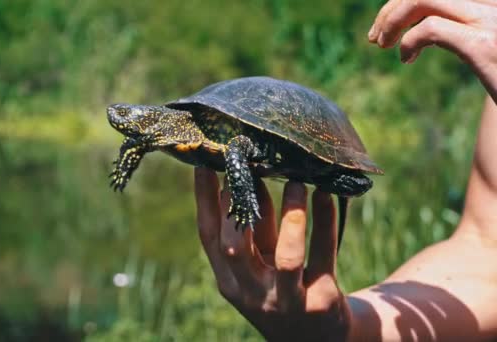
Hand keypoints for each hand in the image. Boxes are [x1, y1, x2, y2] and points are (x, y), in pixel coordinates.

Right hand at [194, 167, 350, 340]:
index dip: (204, 200)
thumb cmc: (282, 289)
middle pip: (235, 249)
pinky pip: (324, 257)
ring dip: (291, 216)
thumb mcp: (261, 265)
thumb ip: (254, 230)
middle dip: (239, 207)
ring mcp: (288, 301)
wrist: (317, 340)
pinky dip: (324, 222)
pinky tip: (326, 195)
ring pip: (287, 258)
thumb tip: (247, 177)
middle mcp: (253, 294)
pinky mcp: (322, 302)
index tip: (204, 164)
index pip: (208, 237)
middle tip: (250, 168)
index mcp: (230, 282)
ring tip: (297, 182)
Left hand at [368, 0, 496, 100]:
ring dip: (393, 20)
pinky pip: (432, 29)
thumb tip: (422, 24)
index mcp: (490, 1)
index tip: (385, 27)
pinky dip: (409, 41)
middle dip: (392, 9)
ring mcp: (490, 20)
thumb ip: (463, 27)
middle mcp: (493, 3)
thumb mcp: (490, 41)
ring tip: (383, 43)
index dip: (403, 2)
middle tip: (375, 38)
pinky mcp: (483, 45)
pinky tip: (406, 58)